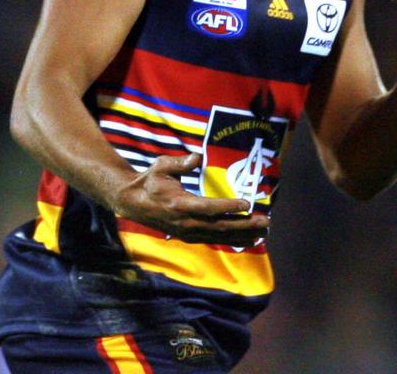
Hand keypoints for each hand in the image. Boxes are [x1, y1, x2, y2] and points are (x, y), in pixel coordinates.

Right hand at [111, 153, 269, 246]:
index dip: (228, 207)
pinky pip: (212, 239)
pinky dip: (230, 240)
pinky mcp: (187, 236)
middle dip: (244, 225)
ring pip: (218, 236)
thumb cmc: (149, 181)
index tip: (247, 204)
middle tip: (265, 222)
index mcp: (179, 204)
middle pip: (218, 226)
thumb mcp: (161, 166)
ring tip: (262, 233)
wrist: (131, 203)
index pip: (208, 207)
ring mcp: (186, 231)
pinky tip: (246, 239)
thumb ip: (181, 163)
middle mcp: (184, 222)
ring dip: (241, 235)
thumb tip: (198, 157)